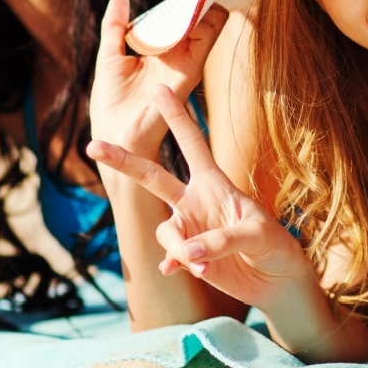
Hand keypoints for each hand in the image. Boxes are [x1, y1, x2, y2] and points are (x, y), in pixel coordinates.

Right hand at [87, 85, 310, 308]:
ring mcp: (189, 227)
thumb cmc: (273, 245)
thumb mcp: (256, 234)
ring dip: (180, 248)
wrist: (275, 277)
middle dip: (124, 161)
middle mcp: (195, 200)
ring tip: (205, 266)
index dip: (176, 116)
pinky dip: (176, 265)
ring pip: (164, 230)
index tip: (159, 89)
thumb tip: (188, 252)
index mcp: (215, 182)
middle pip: (152, 176)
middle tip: (93, 145)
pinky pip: (169, 257)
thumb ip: (221, 239)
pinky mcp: (188, 256)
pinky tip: (184, 272)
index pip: (192, 142)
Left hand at [89, 0, 227, 151]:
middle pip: (199, 19)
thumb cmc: (112, 105)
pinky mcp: (188, 72)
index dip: (186, 0)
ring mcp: (186, 63)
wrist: (113, 137)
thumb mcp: (110, 56)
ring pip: (209, 24)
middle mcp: (178, 56)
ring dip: (205, 2)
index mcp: (162, 52)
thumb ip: (115, 26)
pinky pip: (207, 38)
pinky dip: (206, 17)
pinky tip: (198, 2)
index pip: (181, 19)